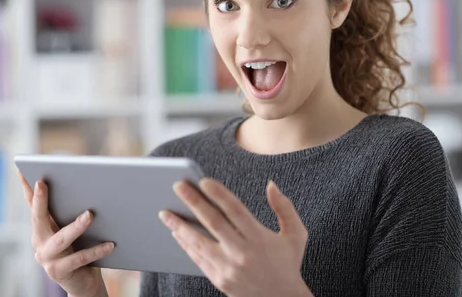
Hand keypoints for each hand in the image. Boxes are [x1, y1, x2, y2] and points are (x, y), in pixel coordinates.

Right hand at [17, 170, 113, 296]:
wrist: (83, 284)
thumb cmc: (80, 251)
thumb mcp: (72, 231)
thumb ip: (71, 213)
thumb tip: (87, 188)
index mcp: (41, 229)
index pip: (32, 205)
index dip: (27, 188)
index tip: (23, 170)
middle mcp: (39, 242)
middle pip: (38, 218)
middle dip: (40, 200)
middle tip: (43, 183)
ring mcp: (46, 258)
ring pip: (61, 238)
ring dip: (76, 226)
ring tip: (90, 215)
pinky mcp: (58, 272)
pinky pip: (79, 258)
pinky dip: (96, 250)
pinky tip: (110, 244)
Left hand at [159, 179, 312, 296]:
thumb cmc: (288, 263)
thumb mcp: (296, 234)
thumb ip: (284, 207)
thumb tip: (270, 185)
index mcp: (259, 238)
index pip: (235, 210)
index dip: (218, 194)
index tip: (204, 181)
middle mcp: (242, 253)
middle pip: (212, 223)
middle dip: (193, 202)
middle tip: (177, 186)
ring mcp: (228, 268)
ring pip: (199, 242)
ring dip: (179, 225)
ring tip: (165, 212)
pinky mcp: (220, 280)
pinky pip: (198, 259)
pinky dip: (186, 244)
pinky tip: (177, 232)